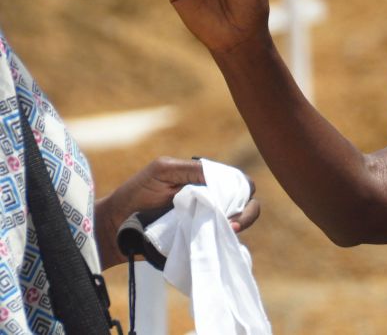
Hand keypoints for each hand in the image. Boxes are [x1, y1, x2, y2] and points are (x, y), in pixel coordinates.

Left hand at [94, 157, 260, 268]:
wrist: (114, 228)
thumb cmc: (135, 194)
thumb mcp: (163, 170)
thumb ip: (193, 169)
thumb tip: (223, 180)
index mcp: (206, 180)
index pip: (238, 182)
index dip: (240, 190)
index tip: (228, 201)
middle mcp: (211, 200)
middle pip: (247, 203)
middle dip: (245, 212)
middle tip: (232, 223)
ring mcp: (207, 222)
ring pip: (240, 223)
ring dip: (237, 226)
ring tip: (226, 231)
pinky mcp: (200, 242)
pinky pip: (224, 242)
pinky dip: (226, 241)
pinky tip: (218, 241)